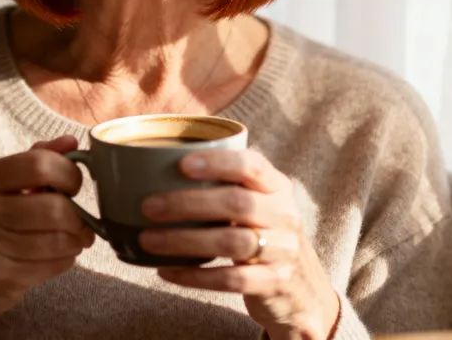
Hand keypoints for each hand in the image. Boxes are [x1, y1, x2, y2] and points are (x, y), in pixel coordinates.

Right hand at [0, 136, 94, 339]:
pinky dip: (65, 259)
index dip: (69, 174)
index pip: (40, 163)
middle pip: (54, 206)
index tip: (73, 186)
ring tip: (74, 239)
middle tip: (80, 220)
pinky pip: (52, 264)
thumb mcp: (2, 187)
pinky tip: (58, 256)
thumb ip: (37, 159)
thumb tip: (71, 140)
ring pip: (58, 239)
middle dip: (78, 216)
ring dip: (75, 240)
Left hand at [138, 149, 339, 339]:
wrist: (303, 289)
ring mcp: (283, 251)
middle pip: (237, 203)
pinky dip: (195, 276)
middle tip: (149, 206)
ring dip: (184, 240)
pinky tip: (167, 271)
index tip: (181, 164)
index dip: (218, 162)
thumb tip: (156, 169)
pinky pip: (231, 279)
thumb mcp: (258, 203)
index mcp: (277, 186)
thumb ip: (226, 185)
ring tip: (148, 239)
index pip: (252, 165)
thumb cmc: (262, 232)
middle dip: (188, 203)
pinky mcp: (273, 283)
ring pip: (232, 242)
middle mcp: (284, 214)